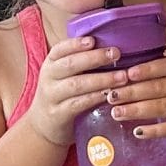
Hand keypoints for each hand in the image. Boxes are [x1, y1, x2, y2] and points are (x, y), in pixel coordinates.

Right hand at [28, 34, 125, 148]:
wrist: (43, 125)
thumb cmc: (61, 94)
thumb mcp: (64, 75)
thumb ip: (80, 61)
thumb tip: (110, 44)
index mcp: (51, 63)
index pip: (60, 49)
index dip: (76, 44)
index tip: (93, 40)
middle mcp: (49, 77)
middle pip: (70, 64)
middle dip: (94, 58)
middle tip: (116, 53)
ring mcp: (51, 96)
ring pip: (76, 85)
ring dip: (101, 80)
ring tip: (122, 77)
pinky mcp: (58, 114)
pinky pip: (78, 104)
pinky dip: (95, 98)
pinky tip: (110, 95)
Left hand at [104, 54, 165, 148]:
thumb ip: (158, 77)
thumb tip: (121, 77)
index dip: (147, 70)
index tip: (127, 74)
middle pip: (159, 88)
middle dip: (132, 92)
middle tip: (111, 96)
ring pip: (161, 107)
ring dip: (136, 110)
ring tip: (116, 113)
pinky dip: (152, 131)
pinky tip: (137, 131)